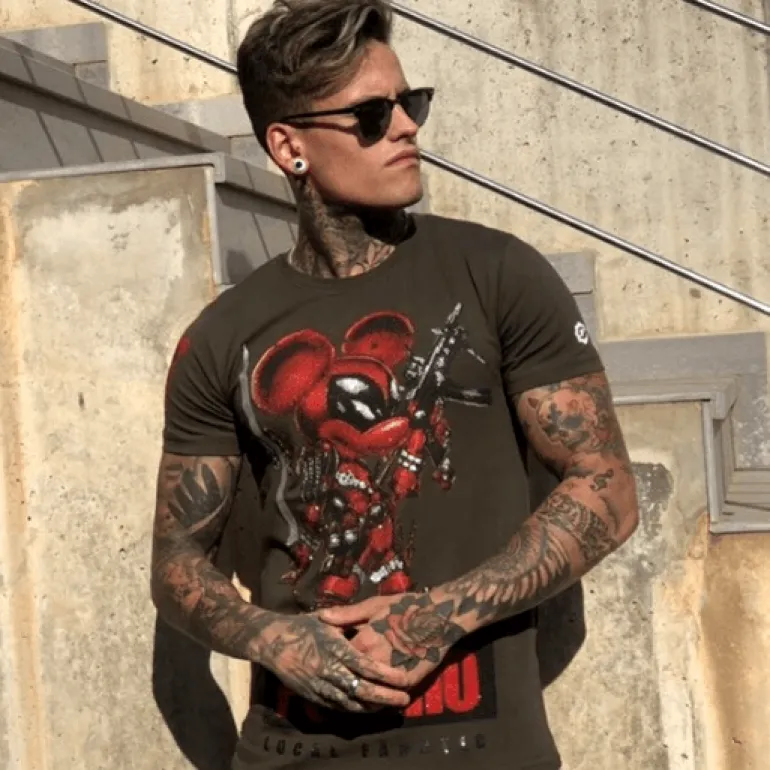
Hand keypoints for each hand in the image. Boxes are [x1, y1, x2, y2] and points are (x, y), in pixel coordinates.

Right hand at [256, 612, 411, 712]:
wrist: (271, 642)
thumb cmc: (302, 626)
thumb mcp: (327, 618)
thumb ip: (349, 620)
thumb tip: (371, 619)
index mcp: (336, 649)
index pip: (367, 666)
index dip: (387, 674)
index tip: (405, 678)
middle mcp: (330, 670)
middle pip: (363, 689)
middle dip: (386, 696)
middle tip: (404, 699)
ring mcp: (320, 686)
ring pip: (351, 702)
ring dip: (372, 706)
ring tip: (390, 706)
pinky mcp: (312, 695)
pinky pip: (336, 706)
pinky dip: (353, 708)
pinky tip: (365, 708)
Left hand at [318, 592, 466, 687]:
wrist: (439, 614)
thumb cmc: (405, 606)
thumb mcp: (375, 605)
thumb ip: (348, 614)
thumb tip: (322, 617)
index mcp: (365, 641)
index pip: (341, 658)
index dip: (335, 661)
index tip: (328, 662)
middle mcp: (376, 660)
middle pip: (354, 678)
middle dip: (345, 681)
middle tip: (337, 683)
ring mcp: (392, 672)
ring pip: (370, 691)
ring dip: (362, 695)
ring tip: (353, 698)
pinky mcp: (409, 681)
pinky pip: (390, 695)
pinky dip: (383, 699)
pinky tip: (378, 702)